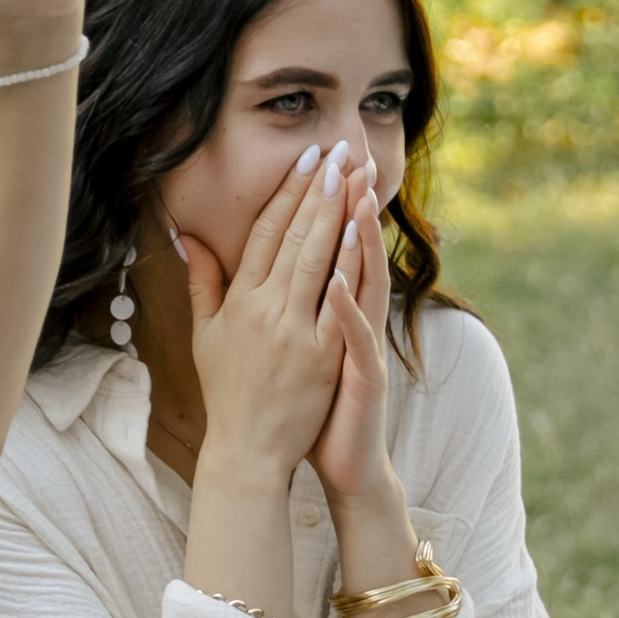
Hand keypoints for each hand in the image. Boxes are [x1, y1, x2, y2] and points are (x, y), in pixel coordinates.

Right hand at [178, 141, 353, 491]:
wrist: (247, 451)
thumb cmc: (228, 392)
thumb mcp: (206, 335)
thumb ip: (203, 283)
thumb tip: (189, 238)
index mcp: (239, 301)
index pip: (265, 233)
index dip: (288, 193)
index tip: (307, 159)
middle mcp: (265, 310)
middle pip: (296, 237)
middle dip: (321, 189)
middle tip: (341, 149)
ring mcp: (294, 332)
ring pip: (319, 261)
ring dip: (340, 212)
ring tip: (358, 173)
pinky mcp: (321, 357)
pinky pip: (339, 303)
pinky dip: (351, 266)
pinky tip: (363, 233)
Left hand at [307, 166, 397, 505]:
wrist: (345, 465)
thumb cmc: (315, 408)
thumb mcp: (295, 348)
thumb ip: (280, 305)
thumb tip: (253, 267)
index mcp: (333, 309)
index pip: (330, 244)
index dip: (327, 201)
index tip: (323, 155)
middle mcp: (354, 320)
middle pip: (354, 251)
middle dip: (352, 201)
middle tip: (354, 152)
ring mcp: (363, 348)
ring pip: (365, 285)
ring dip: (360, 242)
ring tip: (354, 197)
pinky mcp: (365, 378)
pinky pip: (357, 338)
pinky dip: (349, 308)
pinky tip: (339, 281)